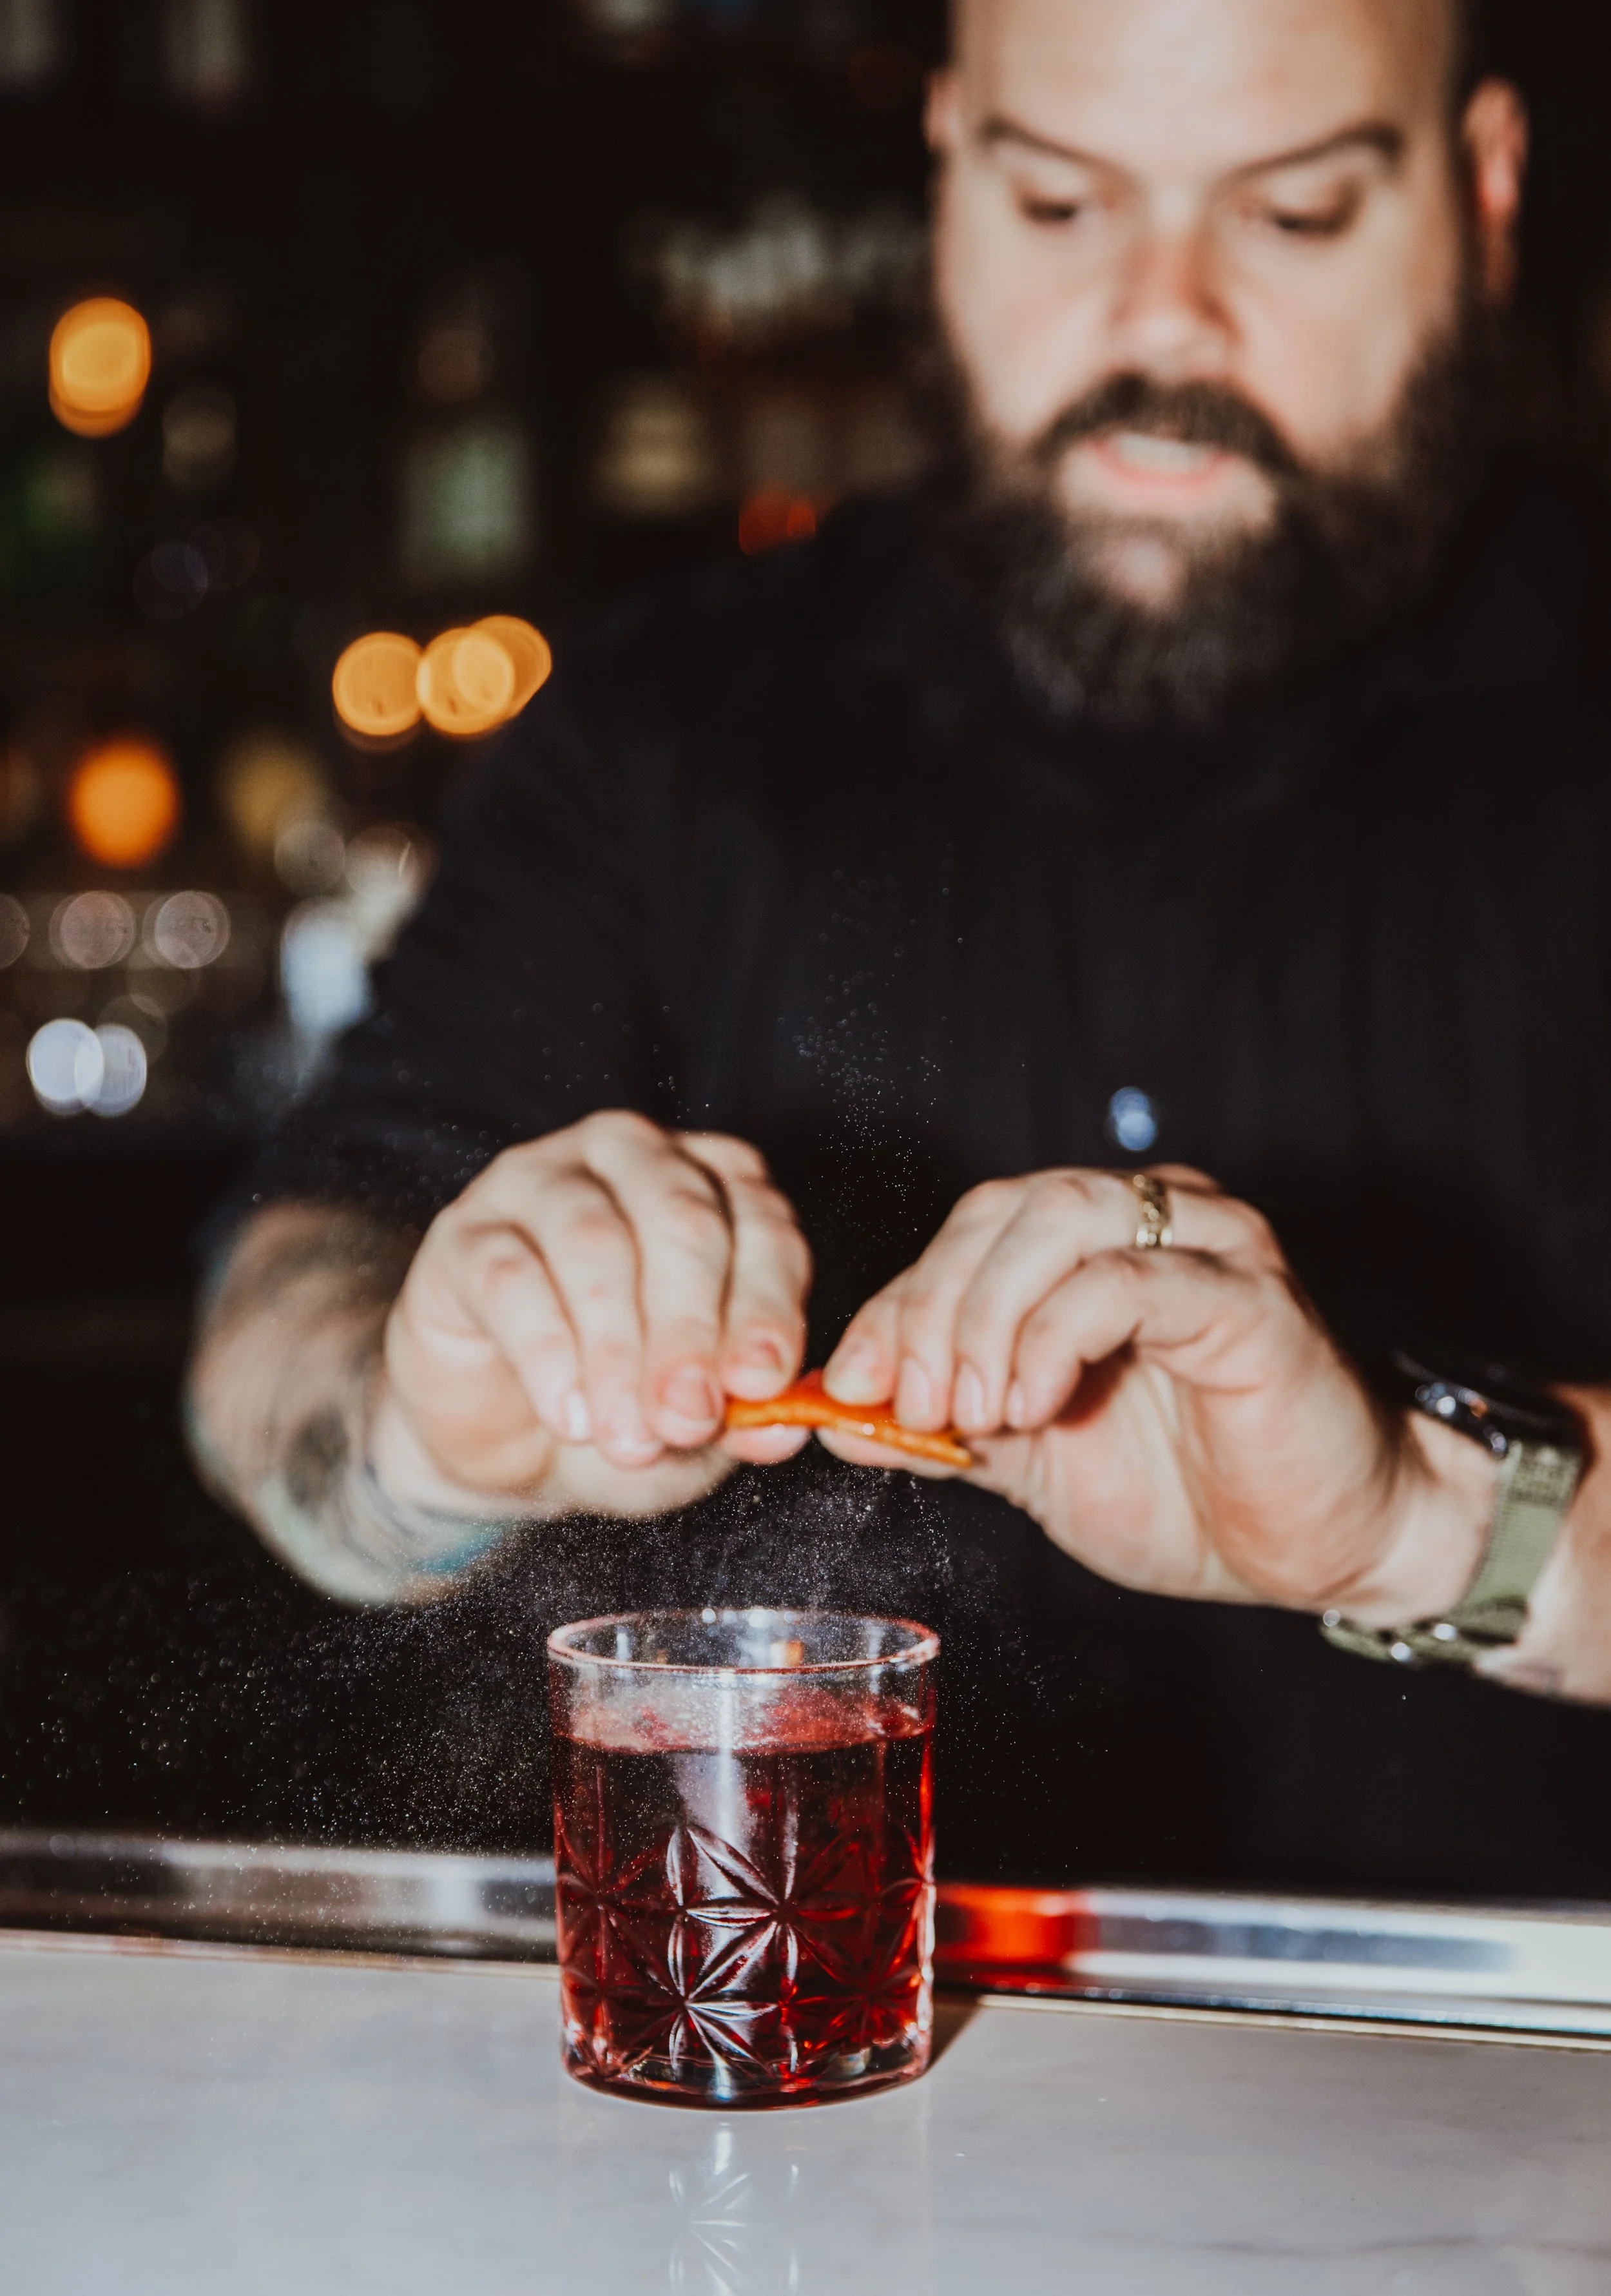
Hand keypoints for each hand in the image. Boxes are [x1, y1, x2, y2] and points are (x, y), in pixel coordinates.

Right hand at [373, 1111, 811, 1517]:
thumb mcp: (696, 1429)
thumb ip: (744, 1420)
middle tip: (687, 1417)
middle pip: (680, 1220)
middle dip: (690, 1330)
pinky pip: (510, 1277)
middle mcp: (635, 1158)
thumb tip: (783, 1428)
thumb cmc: (622, 1406)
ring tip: (627, 1438)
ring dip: (616, 1350)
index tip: (760, 1384)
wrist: (502, 1439)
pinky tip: (568, 1415)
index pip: (763, 1225)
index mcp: (717, 1186)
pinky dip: (546, 1353)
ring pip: (595, 1243)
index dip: (766, 1306)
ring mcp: (542, 1181)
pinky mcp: (466, 1230)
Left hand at [822, 1166, 1494, 1623]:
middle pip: (1000, 1212)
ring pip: (1059, 1221)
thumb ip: (943, 1429)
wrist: (1324, 1549)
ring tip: (971, 1412)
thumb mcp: (1033, 1462)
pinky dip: (1058, 1334)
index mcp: (1090, 1246)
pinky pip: (1130, 1280)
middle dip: (931, 1309)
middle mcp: (1148, 1219)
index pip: (965, 1235)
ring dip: (987, 1316)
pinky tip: (1033, 1405)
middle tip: (907, 1402)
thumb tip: (835, 1415)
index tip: (846, 1387)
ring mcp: (1205, 1246)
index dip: (896, 1305)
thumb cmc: (1188, 1494)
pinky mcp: (1249, 1298)